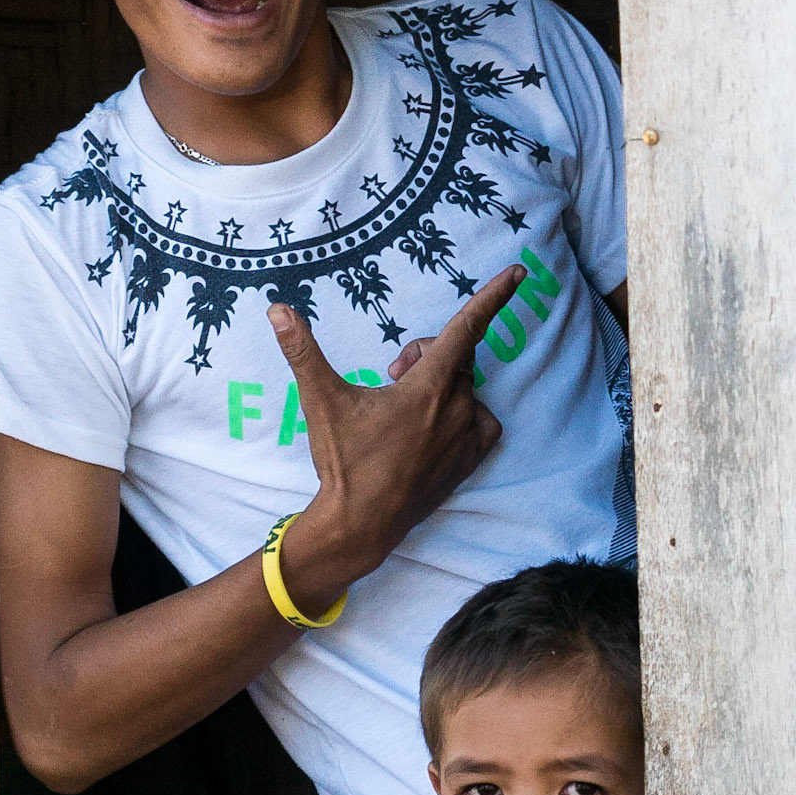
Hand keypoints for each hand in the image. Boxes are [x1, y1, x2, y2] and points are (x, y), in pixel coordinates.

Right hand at [267, 264, 524, 610]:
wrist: (360, 522)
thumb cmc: (343, 460)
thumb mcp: (322, 400)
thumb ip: (302, 351)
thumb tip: (277, 309)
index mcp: (428, 387)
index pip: (466, 328)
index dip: (492, 296)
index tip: (518, 273)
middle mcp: (457, 408)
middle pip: (456, 357)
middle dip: (426, 356)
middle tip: (391, 377)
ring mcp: (467, 436)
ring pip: (465, 388)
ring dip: (441, 385)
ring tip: (407, 407)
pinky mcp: (469, 459)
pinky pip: (480, 420)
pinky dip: (462, 414)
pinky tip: (432, 426)